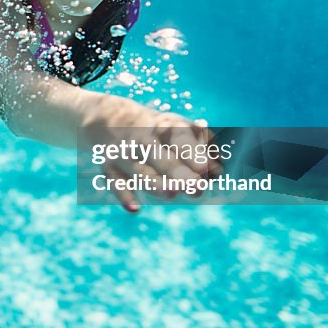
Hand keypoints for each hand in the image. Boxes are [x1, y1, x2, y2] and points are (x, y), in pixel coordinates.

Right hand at [82, 96, 222, 212]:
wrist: (107, 117)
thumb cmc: (158, 130)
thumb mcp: (178, 129)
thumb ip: (201, 149)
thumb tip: (219, 172)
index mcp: (165, 127)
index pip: (179, 140)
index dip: (192, 154)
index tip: (207, 170)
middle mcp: (144, 139)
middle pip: (161, 156)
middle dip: (178, 172)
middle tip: (198, 189)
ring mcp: (124, 153)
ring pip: (139, 170)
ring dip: (154, 182)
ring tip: (172, 194)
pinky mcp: (109, 167)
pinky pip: (115, 181)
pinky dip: (123, 194)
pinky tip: (134, 209)